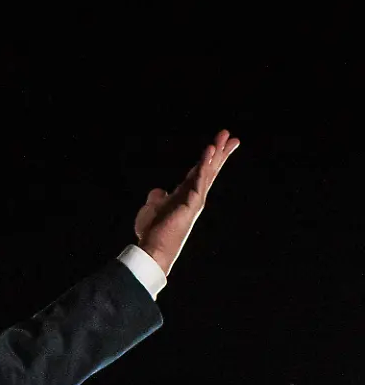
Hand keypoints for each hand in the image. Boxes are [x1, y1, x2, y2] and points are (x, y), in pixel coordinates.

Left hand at [133, 128, 239, 273]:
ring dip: (214, 154)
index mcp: (185, 194)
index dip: (208, 158)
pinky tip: (209, 152)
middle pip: (210, 169)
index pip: (199, 171)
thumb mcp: (152, 207)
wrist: (153, 248)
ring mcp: (195, 200)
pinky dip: (204, 165)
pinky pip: (200, 180)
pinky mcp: (191, 203)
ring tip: (223, 138)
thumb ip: (157, 197)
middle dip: (220, 152)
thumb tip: (159, 190)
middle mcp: (194, 196)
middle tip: (232, 136)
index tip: (218, 144)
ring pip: (208, 172)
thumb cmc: (153, 231)